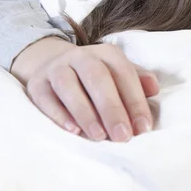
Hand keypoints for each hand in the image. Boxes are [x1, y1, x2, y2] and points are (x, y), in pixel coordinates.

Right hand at [11, 37, 158, 141]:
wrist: (54, 64)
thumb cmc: (97, 78)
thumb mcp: (119, 74)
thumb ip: (138, 81)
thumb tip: (154, 88)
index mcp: (107, 54)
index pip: (124, 74)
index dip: (135, 101)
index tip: (143, 128)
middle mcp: (81, 57)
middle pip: (97, 78)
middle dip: (112, 108)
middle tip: (122, 136)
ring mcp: (56, 68)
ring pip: (69, 87)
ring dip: (85, 113)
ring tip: (99, 136)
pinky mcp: (37, 84)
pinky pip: (46, 98)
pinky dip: (59, 115)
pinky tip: (73, 131)